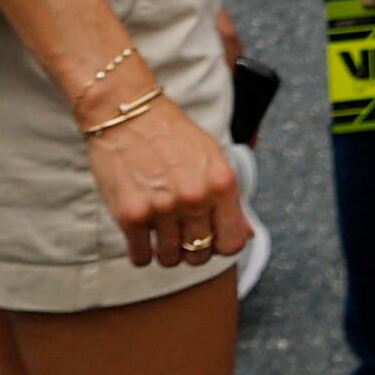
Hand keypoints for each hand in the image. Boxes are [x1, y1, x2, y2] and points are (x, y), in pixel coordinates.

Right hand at [84, 89, 245, 270]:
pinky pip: (139, 257)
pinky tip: (140, 236)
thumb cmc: (172, 135)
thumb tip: (246, 234)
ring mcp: (162, 209)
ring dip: (165, 251)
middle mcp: (195, 199)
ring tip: (160, 232)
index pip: (233, 242)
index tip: (212, 240)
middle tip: (182, 234)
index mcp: (222, 184)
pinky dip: (140, 252)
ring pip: (169, 259)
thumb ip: (230, 199)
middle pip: (200, 255)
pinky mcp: (130, 216)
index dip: (222, 245)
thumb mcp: (214, 158)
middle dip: (192, 249)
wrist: (128, 115)